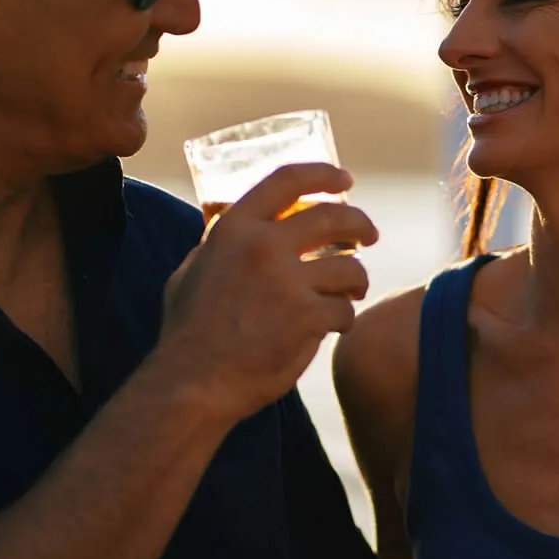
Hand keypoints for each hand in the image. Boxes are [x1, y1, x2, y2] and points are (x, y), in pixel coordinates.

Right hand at [155, 163, 379, 420]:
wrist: (194, 383)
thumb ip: (218, 243)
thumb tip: (228, 219)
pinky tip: (334, 326)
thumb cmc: (188, 332)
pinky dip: (344, 318)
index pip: (287, 180)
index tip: (344, 179)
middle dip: (360, 224)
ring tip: (352, 292)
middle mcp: (263, 246)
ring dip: (357, 280)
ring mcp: (287, 282)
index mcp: (234, 229)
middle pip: (333, 217)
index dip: (323, 175)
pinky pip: (345, 310)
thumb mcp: (192, 270)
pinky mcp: (307, 318)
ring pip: (349, 267)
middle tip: (369, 235)